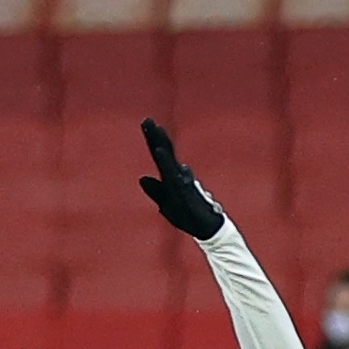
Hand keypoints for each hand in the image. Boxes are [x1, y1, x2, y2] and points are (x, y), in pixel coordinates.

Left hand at [138, 118, 225, 239]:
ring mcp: (181, 182)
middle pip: (164, 153)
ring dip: (162, 144)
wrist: (207, 229)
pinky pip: (172, 173)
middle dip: (156, 136)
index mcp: (170, 179)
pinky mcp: (184, 190)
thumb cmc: (188, 217)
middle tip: (147, 119)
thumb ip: (156, 191)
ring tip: (155, 128)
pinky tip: (160, 151)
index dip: (152, 140)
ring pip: (169, 160)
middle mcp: (177, 177)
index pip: (159, 156)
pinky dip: (165, 161)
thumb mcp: (166, 205)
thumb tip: (142, 178)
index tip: (145, 123)